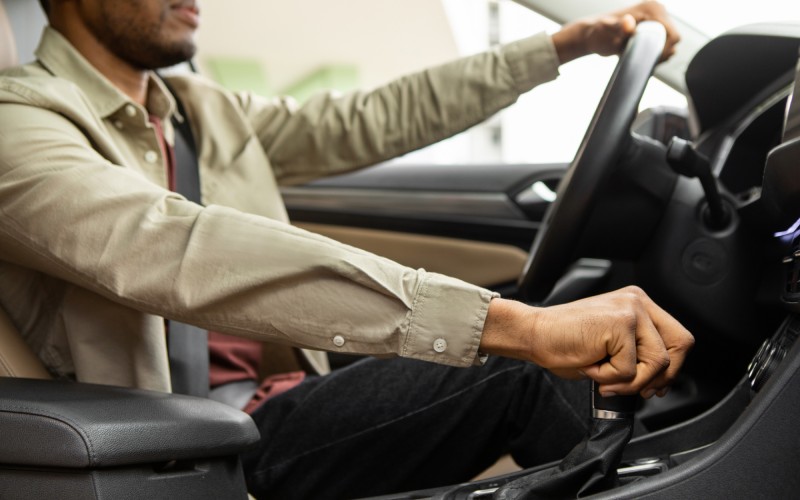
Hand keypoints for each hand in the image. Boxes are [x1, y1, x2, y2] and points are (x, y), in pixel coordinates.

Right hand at [479, 286, 693, 397]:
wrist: (534, 334)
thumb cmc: (565, 342)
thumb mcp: (612, 346)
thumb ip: (639, 353)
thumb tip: (662, 381)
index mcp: (638, 304)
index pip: (678, 338)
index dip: (671, 369)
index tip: (654, 385)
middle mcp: (638, 302)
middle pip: (680, 346)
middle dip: (661, 376)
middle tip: (636, 388)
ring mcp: (631, 310)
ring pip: (658, 363)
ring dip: (628, 382)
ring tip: (602, 374)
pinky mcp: (620, 324)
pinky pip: (630, 370)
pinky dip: (608, 379)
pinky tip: (590, 365)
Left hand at [552, 1, 679, 64]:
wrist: (592, 34)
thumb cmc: (598, 34)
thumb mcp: (608, 32)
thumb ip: (618, 28)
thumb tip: (628, 23)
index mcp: (652, 8)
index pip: (672, 34)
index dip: (666, 51)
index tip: (651, 62)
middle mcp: (657, 10)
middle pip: (674, 38)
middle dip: (663, 53)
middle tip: (645, 63)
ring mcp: (657, 17)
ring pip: (671, 41)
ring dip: (661, 53)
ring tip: (644, 60)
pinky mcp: (654, 25)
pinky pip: (664, 41)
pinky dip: (659, 51)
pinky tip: (646, 57)